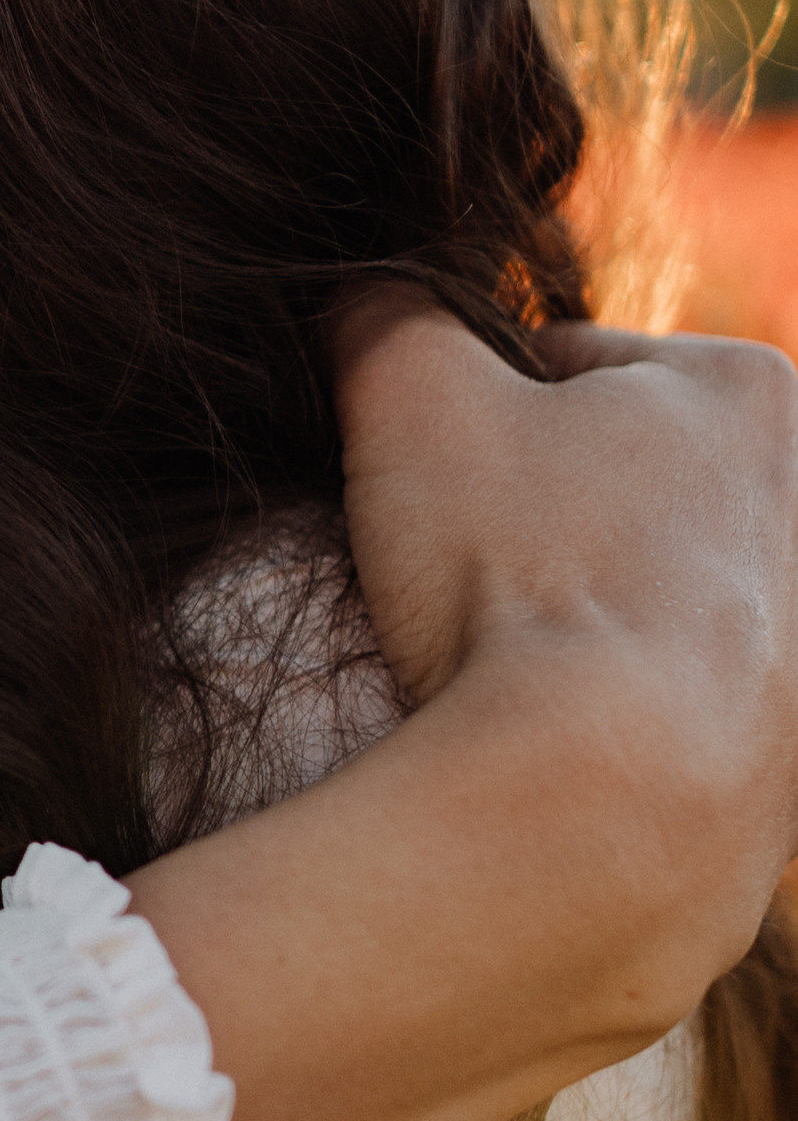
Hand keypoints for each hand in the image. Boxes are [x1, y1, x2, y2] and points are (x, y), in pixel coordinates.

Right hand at [334, 290, 797, 974]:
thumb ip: (388, 317)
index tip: (432, 487)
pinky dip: (614, 731)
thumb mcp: (409, 393)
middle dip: (545, 525)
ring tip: (502, 674)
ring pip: (656, 607)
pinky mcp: (795, 773)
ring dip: (582, 627)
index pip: (575, 370)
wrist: (597, 814)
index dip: (474, 421)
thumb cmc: (516, 581)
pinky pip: (674, 726)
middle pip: (630, 491)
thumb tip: (366, 307)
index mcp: (755, 394)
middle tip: (463, 580)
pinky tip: (551, 753)